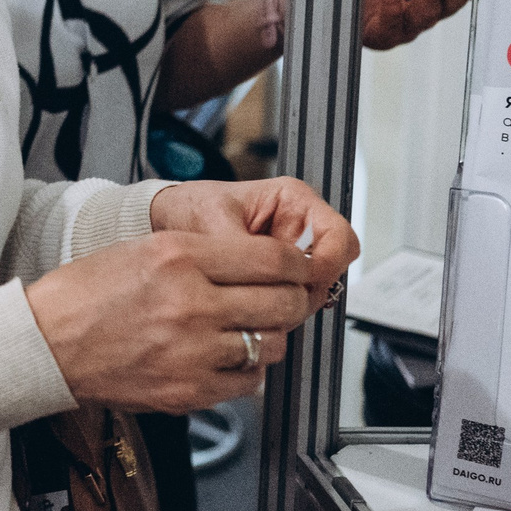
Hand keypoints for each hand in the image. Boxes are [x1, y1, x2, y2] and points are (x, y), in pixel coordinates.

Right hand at [25, 230, 316, 412]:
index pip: (272, 259)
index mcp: (178, 258)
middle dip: (292, 299)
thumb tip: (259, 263)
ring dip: (268, 335)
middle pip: (282, 303)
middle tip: (284, 297)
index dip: (297, 263)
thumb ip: (203, 254)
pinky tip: (225, 356)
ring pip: (271, 345)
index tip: (297, 268)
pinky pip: (247, 382)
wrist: (46, 345)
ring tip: (247, 328)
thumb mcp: (142, 249)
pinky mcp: (190, 390)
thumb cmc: (85, 296)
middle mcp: (191, 303)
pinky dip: (245, 369)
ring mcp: (193, 351)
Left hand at [151, 179, 357, 312]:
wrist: (170, 222)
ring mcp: (292, 256)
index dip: (329, 263)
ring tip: (253, 299)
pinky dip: (277, 310)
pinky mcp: (279, 279)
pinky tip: (251, 305)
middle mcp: (300, 228)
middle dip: (307, 289)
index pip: (340, 236)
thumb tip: (267, 275)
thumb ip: (243, 250)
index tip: (306, 281)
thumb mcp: (213, 223)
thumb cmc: (192, 208)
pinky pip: (293, 301)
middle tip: (274, 297)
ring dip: (290, 303)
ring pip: (315, 291)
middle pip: (332, 270)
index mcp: (294, 200)